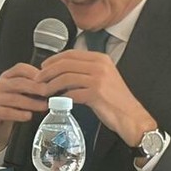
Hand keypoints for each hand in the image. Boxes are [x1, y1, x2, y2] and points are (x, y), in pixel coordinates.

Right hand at [0, 62, 47, 155]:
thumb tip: (56, 88)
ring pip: (14, 98)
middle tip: (49, 92)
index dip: (35, 73)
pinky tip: (29, 116)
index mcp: (7, 77)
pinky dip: (19, 114)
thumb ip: (35, 90)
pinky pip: (7, 112)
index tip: (49, 79)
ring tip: (44, 106)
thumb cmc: (14, 108)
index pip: (21, 69)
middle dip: (36, 87)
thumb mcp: (24, 95)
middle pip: (18, 82)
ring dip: (31, 103)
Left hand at [35, 50, 155, 146]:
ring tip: (43, 91)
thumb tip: (62, 71)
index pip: (71, 54)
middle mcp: (100, 66)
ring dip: (51, 85)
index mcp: (100, 59)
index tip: (43, 66)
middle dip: (47, 72)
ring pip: (65, 78)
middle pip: (65, 64)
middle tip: (38, 79)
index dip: (54, 59)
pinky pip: (72, 93)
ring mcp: (98, 79)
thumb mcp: (103, 78)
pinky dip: (61, 98)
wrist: (132, 117)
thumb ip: (86, 71)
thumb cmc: (116, 100)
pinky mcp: (96, 94)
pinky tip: (56, 101)